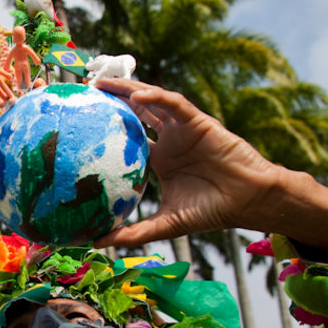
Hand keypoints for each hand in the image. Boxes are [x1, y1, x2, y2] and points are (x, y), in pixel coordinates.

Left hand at [92, 78, 278, 247]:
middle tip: (84, 92)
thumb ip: (132, 234)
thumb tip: (96, 243)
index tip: (79, 128)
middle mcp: (168, 141)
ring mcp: (182, 129)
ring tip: (103, 83)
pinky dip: (156, 97)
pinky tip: (137, 95)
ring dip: (129, 89)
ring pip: (152, 101)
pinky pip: (175, 104)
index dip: (105, 131)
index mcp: (159, 160)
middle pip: (135, 113)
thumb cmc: (210, 211)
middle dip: (112, 101)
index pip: (127, 140)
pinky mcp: (199, 122)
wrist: (248, 202)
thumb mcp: (164, 225)